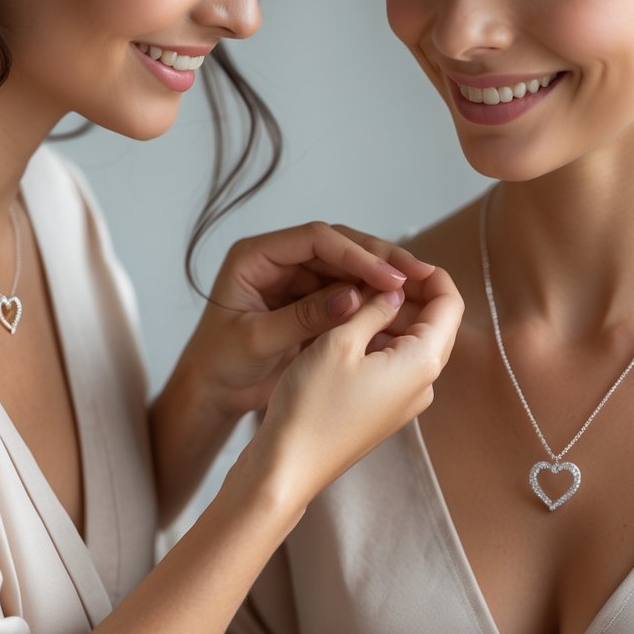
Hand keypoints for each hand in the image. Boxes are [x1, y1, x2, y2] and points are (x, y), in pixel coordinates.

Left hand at [180, 222, 436, 417]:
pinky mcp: (314, 300)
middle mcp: (280, 259)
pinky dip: (376, 299)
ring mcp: (299, 278)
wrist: (213, 394)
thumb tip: (352, 297)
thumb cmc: (220, 365)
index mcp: (256, 256)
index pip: (315, 239)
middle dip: (379, 258)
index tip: (387, 276)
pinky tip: (403, 307)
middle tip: (418, 273)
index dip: (355, 253)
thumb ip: (303, 317)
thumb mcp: (257, 341)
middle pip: (339, 245)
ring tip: (420, 287)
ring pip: (351, 266)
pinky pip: (351, 291)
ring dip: (383, 277)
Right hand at [251, 265, 463, 502]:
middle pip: (433, 321)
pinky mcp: (385, 409)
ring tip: (354, 292)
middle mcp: (424, 383)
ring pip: (411, 341)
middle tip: (369, 268)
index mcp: (422, 362)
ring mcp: (405, 399)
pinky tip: (348, 325)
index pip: (449, 302)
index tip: (399, 256)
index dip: (429, 273)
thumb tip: (391, 290)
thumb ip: (372, 308)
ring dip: (390, 313)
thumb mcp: (339, 341)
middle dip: (407, 291)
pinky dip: (378, 338)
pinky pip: (394, 362)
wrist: (288, 468)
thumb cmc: (311, 407)